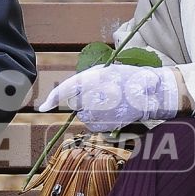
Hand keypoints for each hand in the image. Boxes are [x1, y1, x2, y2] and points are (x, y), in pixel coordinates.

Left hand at [39, 64, 178, 131]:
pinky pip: (94, 124)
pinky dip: (100, 120)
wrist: (151, 93)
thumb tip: (73, 93)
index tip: (43, 107)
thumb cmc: (130, 79)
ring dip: (93, 111)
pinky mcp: (105, 124)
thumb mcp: (107, 71)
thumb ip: (88, 80)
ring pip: (85, 115)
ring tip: (112, 103)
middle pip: (77, 103)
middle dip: (85, 100)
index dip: (53, 98)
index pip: (67, 88)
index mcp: (93, 77)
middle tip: (104, 95)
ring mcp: (99, 111)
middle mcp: (93, 94)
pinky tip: (114, 112)